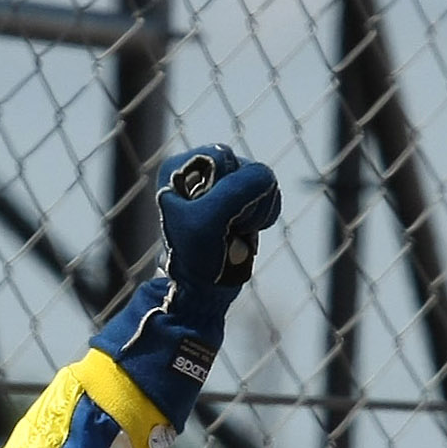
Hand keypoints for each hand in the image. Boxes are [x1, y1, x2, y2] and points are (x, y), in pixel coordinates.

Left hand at [154, 146, 281, 289]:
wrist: (203, 291)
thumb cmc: (197, 258)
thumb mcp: (210, 220)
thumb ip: (238, 189)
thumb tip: (265, 176)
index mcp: (179, 169)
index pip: (223, 156)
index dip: (227, 187)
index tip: (213, 214)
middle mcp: (199, 172)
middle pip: (245, 168)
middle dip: (245, 201)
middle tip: (228, 227)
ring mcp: (221, 186)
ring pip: (260, 182)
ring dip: (255, 211)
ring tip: (234, 232)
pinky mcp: (238, 200)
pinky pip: (267, 195)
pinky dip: (262, 216)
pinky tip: (244, 232)